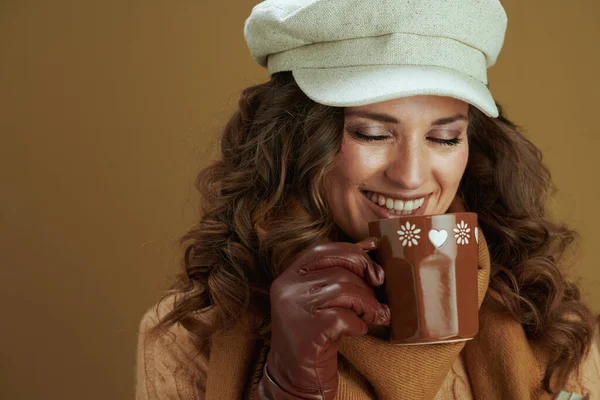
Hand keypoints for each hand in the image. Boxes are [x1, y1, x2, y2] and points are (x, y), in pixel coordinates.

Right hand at [253, 238, 390, 399]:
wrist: (294, 378)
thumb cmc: (314, 336)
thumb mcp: (319, 300)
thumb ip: (336, 276)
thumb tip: (373, 255)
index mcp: (289, 276)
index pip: (323, 250)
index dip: (354, 255)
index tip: (374, 271)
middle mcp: (287, 288)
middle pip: (339, 271)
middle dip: (366, 287)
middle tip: (377, 303)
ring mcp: (294, 309)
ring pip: (345, 291)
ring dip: (367, 306)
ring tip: (372, 317)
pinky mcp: (308, 332)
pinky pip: (345, 318)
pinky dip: (359, 325)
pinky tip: (356, 331)